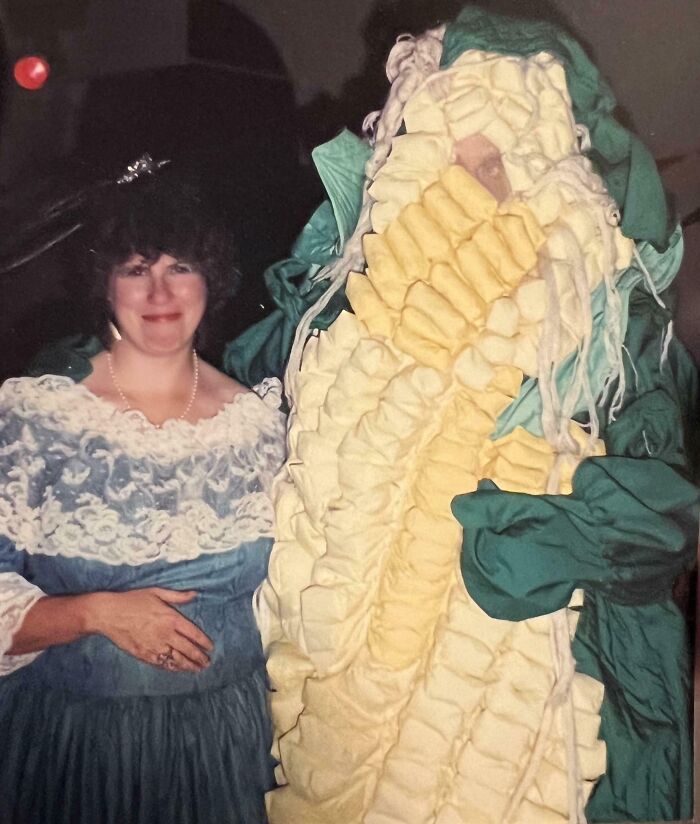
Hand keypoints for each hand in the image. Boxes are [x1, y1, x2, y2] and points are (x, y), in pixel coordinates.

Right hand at [85, 588, 212, 671]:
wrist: (109, 613)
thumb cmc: (133, 600)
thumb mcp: (157, 592)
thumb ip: (178, 596)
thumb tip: (195, 594)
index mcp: (171, 618)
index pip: (194, 633)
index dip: (204, 642)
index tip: (211, 647)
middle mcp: (165, 634)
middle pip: (188, 650)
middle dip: (200, 658)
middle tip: (208, 662)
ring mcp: (154, 646)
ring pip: (177, 660)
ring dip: (189, 666)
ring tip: (197, 669)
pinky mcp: (143, 654)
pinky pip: (162, 664)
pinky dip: (172, 668)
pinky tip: (178, 669)